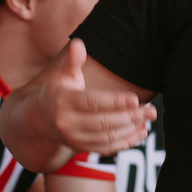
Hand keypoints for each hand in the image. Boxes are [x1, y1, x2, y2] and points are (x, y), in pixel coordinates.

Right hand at [35, 39, 152, 155]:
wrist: (40, 119)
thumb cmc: (58, 91)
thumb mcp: (62, 74)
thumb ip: (72, 60)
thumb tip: (78, 43)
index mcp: (64, 101)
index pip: (92, 103)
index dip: (115, 102)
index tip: (136, 99)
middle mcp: (67, 123)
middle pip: (103, 122)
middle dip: (130, 117)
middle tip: (151, 110)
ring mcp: (74, 138)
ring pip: (108, 137)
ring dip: (131, 130)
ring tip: (148, 120)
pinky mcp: (82, 148)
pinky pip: (107, 148)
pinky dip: (126, 142)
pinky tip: (140, 132)